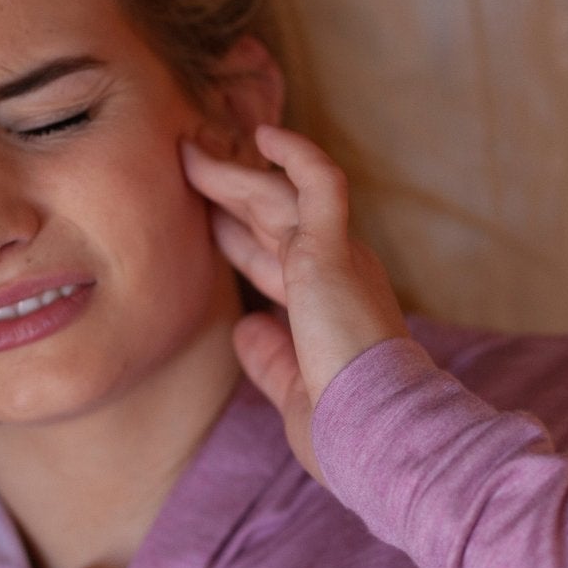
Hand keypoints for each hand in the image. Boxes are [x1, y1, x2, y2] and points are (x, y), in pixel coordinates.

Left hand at [182, 123, 407, 480]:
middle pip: (269, 220)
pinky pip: (319, 182)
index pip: (274, 260)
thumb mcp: (294, 389)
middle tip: (188, 166)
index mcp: (328, 308)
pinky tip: (263, 134)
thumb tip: (244, 329)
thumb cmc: (345, 428)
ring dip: (231, 174)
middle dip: (228, 194)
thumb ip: (270, 357)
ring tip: (190, 150)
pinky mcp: (334, 250)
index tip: (205, 221)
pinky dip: (295, 154)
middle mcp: (338, 274)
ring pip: (277, 197)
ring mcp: (337, 258)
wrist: (379, 434)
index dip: (237, 238)